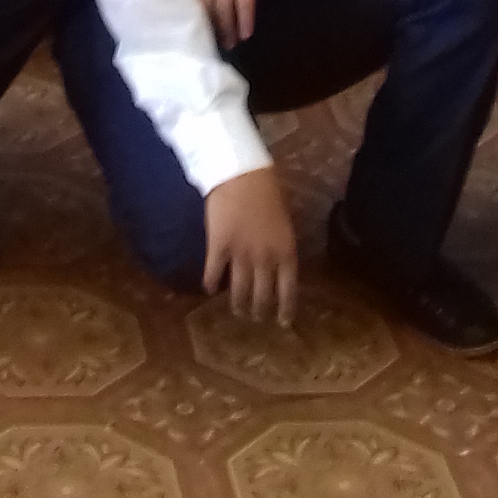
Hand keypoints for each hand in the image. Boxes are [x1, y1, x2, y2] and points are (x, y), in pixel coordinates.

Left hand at [189, 0, 277, 46]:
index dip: (195, 15)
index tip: (196, 30)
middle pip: (207, 6)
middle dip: (211, 27)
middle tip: (214, 44)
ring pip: (224, 8)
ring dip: (227, 28)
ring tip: (230, 44)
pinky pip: (244, 4)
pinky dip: (245, 20)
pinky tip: (246, 33)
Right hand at [203, 167, 299, 325]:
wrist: (241, 174)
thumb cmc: (267, 191)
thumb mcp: (284, 221)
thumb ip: (281, 244)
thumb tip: (279, 263)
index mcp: (285, 251)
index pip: (288, 290)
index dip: (285, 309)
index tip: (282, 323)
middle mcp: (265, 259)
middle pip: (262, 295)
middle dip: (259, 310)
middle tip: (255, 317)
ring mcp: (240, 255)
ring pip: (239, 291)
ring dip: (237, 304)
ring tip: (236, 310)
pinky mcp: (218, 248)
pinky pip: (213, 274)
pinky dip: (211, 284)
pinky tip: (210, 289)